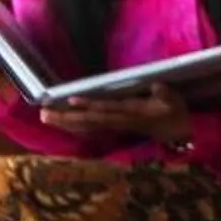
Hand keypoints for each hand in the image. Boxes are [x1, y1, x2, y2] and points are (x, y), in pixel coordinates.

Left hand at [40, 85, 191, 148]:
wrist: (178, 133)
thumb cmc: (175, 112)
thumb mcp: (174, 100)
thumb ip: (163, 93)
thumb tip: (155, 87)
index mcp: (132, 113)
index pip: (107, 109)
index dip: (90, 105)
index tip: (72, 100)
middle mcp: (119, 121)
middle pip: (89, 121)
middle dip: (66, 118)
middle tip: (43, 114)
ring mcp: (115, 126)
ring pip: (86, 126)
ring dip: (65, 123)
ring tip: (45, 117)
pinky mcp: (114, 128)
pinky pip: (90, 128)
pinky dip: (74, 126)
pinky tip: (60, 123)